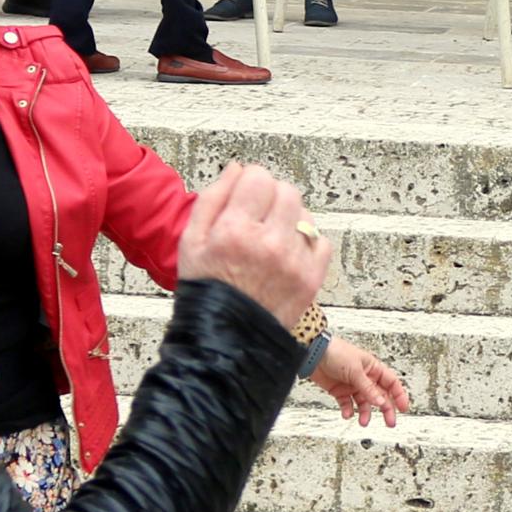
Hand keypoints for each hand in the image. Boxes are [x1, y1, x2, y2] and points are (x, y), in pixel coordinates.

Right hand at [175, 161, 329, 332]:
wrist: (225, 342)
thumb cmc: (206, 293)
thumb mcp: (191, 241)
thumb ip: (213, 198)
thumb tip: (237, 169)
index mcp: (235, 231)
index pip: (259, 177)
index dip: (251, 183)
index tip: (246, 196)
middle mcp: (268, 243)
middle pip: (287, 191)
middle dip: (272, 198)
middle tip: (258, 219)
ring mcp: (294, 262)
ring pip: (305, 215)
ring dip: (291, 220)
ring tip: (270, 241)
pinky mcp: (312, 279)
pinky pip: (321, 242)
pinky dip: (308, 244)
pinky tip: (287, 255)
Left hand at [309, 340, 410, 424]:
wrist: (313, 354)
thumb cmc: (336, 352)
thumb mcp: (356, 370)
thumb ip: (368, 388)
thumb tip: (380, 402)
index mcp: (373, 368)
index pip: (392, 383)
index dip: (399, 396)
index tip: (403, 408)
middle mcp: (365, 378)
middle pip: (380, 396)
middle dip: (386, 409)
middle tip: (389, 422)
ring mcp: (352, 385)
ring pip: (364, 403)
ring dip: (365, 413)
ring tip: (363, 421)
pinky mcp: (340, 391)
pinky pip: (348, 404)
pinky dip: (348, 410)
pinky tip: (347, 414)